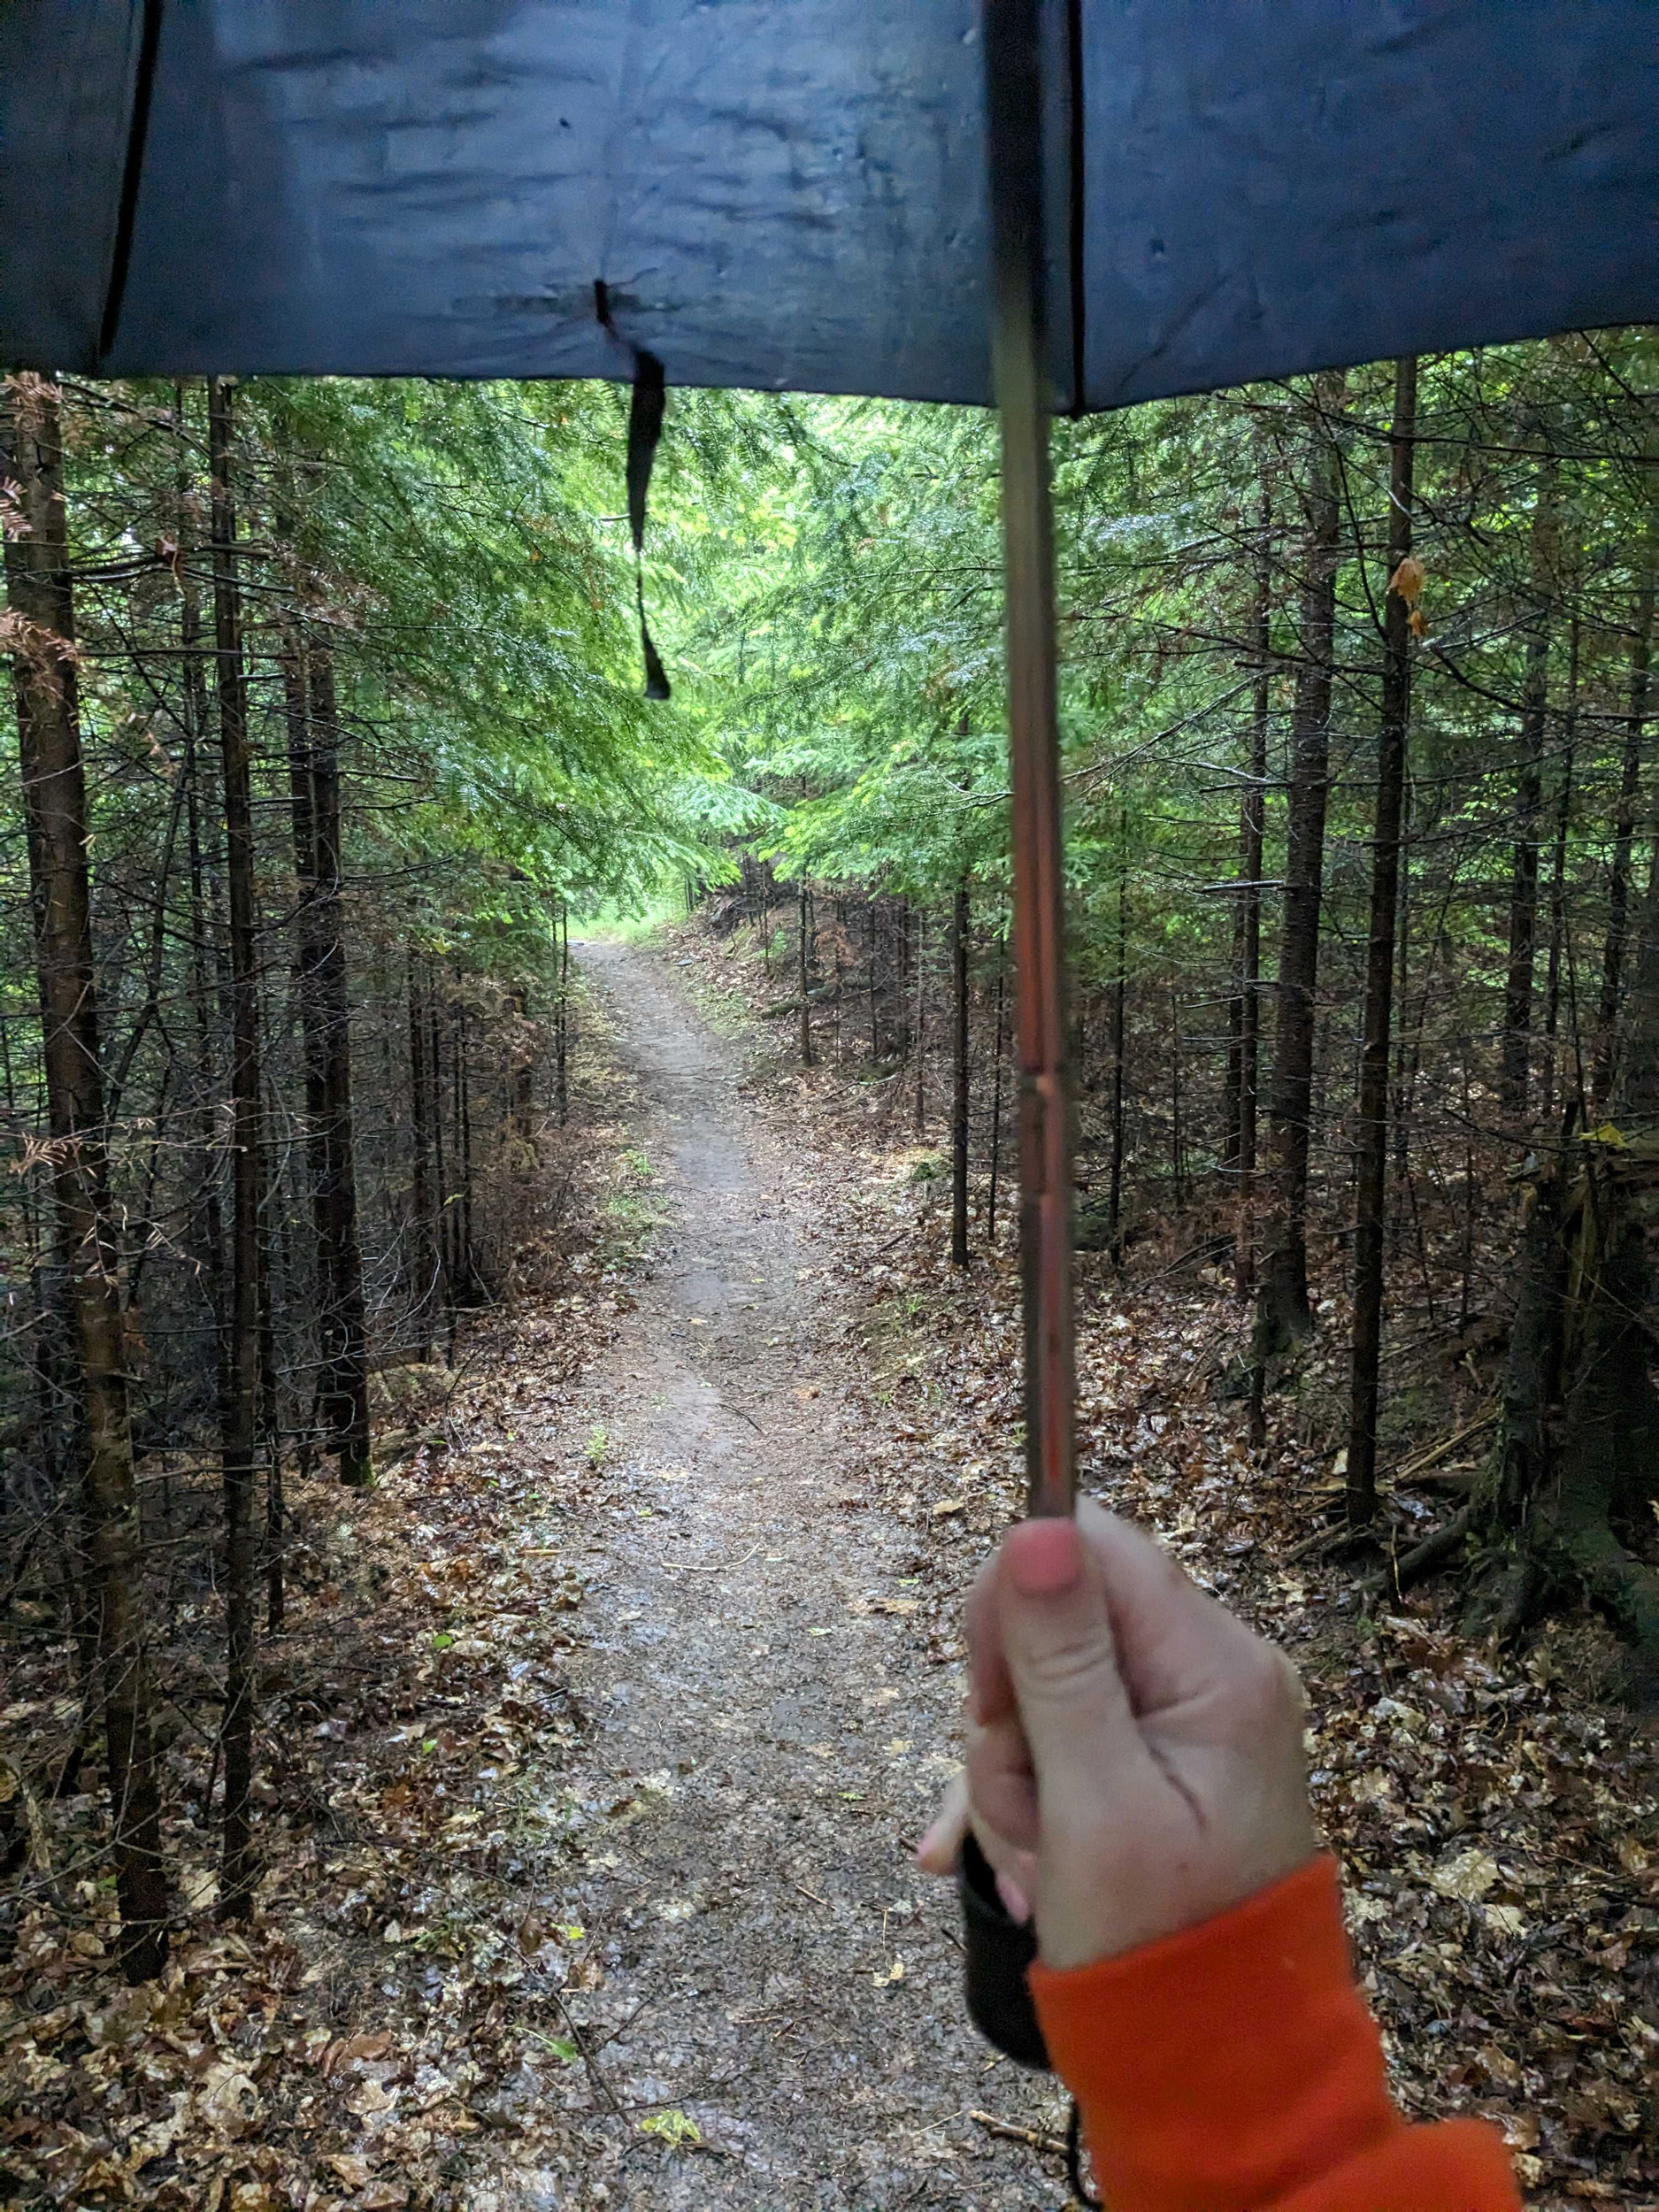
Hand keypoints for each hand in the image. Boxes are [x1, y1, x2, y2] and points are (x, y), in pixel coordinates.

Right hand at [917, 1498, 1315, 1970]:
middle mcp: (1215, 1673)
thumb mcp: (1094, 1802)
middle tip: (1025, 1808)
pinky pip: (1068, 1738)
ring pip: (1049, 1688)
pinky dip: (1033, 1796)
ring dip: (1016, 1775)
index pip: (1092, 1548)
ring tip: (1038, 1864)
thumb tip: (1036, 1524)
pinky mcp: (1165, 1761)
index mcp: (1218, 1667)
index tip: (990, 1701)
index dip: (1017, 1604)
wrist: (1219, 2075)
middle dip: (1011, 1716)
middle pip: (1061, 1620)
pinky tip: (1014, 1871)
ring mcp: (1192, 1719)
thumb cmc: (1160, 1947)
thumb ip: (1062, 1661)